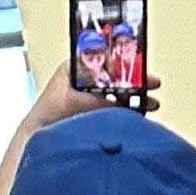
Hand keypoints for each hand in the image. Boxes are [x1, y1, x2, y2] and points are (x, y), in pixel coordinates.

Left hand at [29, 62, 162, 126]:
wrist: (41, 137)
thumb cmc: (51, 114)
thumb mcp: (79, 102)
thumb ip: (102, 101)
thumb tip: (125, 105)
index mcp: (75, 67)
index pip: (103, 57)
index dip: (122, 61)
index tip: (138, 67)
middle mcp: (84, 80)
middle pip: (114, 75)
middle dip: (135, 80)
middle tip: (153, 84)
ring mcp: (89, 96)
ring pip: (117, 92)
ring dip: (135, 97)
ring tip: (153, 103)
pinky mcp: (94, 113)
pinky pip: (115, 108)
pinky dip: (128, 110)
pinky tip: (141, 116)